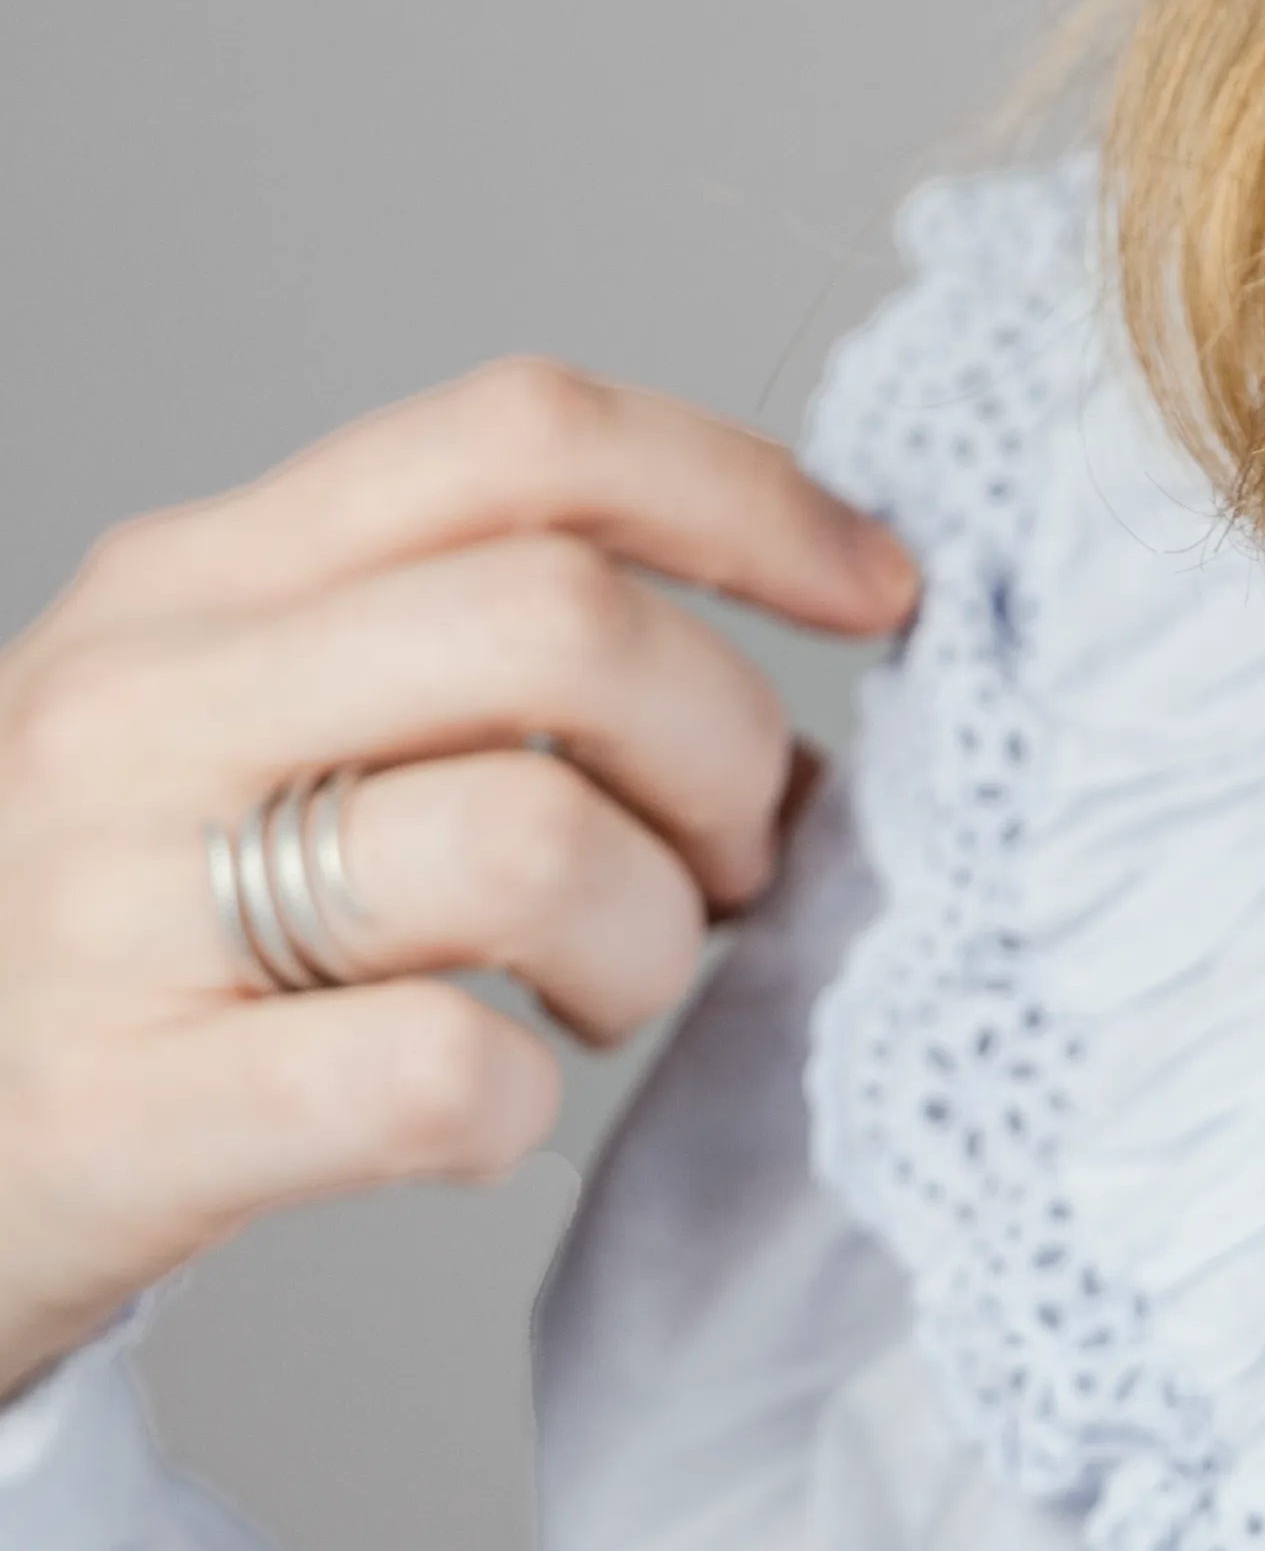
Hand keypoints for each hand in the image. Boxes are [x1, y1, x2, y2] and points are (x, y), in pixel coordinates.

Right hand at [0, 360, 917, 1407]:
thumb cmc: (101, 945)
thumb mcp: (221, 724)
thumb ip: (447, 653)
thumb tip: (771, 687)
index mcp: (192, 580)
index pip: (520, 435)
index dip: (746, 492)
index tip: (877, 589)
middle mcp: (143, 707)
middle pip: (564, 619)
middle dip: (726, 745)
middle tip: (726, 859)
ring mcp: (116, 909)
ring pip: (534, 839)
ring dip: (647, 936)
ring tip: (600, 994)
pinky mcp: (123, 1115)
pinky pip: (435, 1073)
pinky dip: (522, 1101)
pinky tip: (479, 1111)